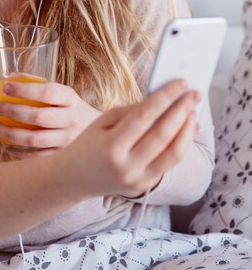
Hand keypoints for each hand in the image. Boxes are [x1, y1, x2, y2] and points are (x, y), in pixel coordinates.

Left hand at [0, 81, 101, 152]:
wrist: (101, 134)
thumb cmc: (73, 110)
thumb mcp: (64, 94)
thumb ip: (40, 85)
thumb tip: (11, 77)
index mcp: (70, 99)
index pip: (47, 92)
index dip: (25, 90)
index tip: (6, 87)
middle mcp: (71, 119)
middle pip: (38, 117)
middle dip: (13, 111)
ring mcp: (68, 140)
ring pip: (35, 139)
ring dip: (11, 133)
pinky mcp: (62, 156)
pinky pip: (37, 157)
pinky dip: (19, 152)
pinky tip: (7, 145)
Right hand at [56, 79, 199, 199]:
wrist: (73, 179)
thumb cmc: (87, 144)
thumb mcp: (102, 122)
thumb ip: (131, 112)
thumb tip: (162, 101)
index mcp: (111, 146)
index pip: (144, 117)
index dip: (165, 98)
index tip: (180, 83)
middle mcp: (126, 166)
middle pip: (163, 136)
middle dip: (182, 111)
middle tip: (195, 94)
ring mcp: (137, 179)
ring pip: (173, 154)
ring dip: (188, 130)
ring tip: (193, 111)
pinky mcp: (145, 186)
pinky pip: (169, 163)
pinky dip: (181, 144)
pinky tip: (186, 128)